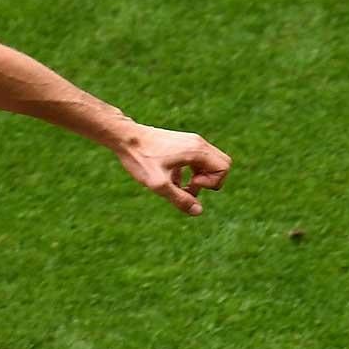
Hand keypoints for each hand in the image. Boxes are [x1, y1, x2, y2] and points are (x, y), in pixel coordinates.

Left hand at [114, 125, 231, 215]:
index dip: (211, 183)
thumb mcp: (158, 184)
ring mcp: (190, 141)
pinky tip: (170, 179)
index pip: (224, 168)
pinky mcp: (181, 143)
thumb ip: (179, 199)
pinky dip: (188, 172)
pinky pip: (195, 160)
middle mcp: (198, 143)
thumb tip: (198, 211)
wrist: (124, 137)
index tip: (191, 185)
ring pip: (207, 163)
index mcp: (197, 150)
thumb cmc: (140, 159)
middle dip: (209, 180)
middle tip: (189, 185)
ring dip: (198, 178)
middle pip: (221, 164)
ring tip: (178, 186)